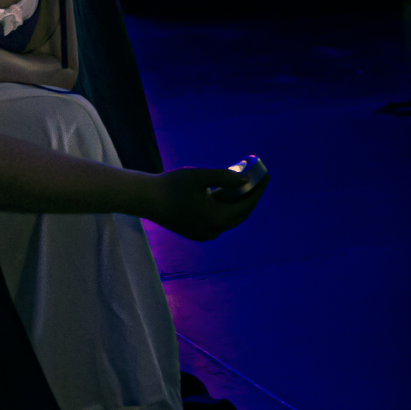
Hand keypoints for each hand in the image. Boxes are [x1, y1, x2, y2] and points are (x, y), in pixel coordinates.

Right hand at [143, 168, 267, 241]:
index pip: (247, 205)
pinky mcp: (194, 233)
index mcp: (217, 219)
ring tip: (239, 185)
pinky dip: (223, 209)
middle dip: (249, 197)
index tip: (265, 175)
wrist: (144, 199)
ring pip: (227, 218)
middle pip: (240, 214)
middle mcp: (213, 231)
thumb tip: (247, 180)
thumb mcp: (200, 176)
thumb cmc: (171, 185)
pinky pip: (216, 221)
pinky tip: (221, 195)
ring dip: (235, 203)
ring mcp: (203, 234)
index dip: (258, 189)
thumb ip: (225, 178)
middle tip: (255, 180)